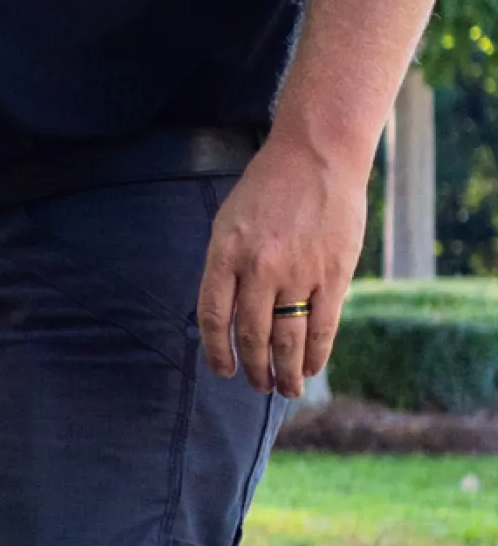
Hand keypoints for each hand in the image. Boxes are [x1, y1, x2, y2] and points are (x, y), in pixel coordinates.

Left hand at [197, 136, 368, 397]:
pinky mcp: (333, 276)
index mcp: (225, 251)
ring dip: (285, 373)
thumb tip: (227, 316)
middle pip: (252, 335)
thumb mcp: (231, 220)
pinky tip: (310, 368)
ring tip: (285, 389)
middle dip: (254, 368)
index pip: (214, 316)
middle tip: (257, 385)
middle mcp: (258, 267)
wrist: (315, 156)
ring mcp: (298, 273)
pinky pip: (322, 328)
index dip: (217, 350)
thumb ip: (227, 265)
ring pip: (288, 340)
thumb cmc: (268, 187)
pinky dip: (315, 355)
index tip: (223, 369)